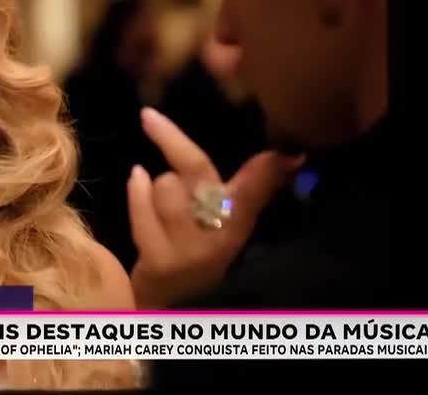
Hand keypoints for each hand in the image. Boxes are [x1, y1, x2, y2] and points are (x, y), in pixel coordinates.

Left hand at [127, 107, 304, 308]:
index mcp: (241, 226)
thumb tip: (287, 153)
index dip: (270, 172)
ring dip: (156, 183)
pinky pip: (144, 212)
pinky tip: (137, 178)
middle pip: (200, 175)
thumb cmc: (196, 257)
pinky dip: (137, 192)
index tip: (290, 150)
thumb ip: (250, 189)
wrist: (169, 311)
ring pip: (166, 188)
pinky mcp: (160, 263)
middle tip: (148, 117)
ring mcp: (190, 253)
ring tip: (156, 188)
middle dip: (172, 141)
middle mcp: (221, 241)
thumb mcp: (226, 226)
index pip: (258, 192)